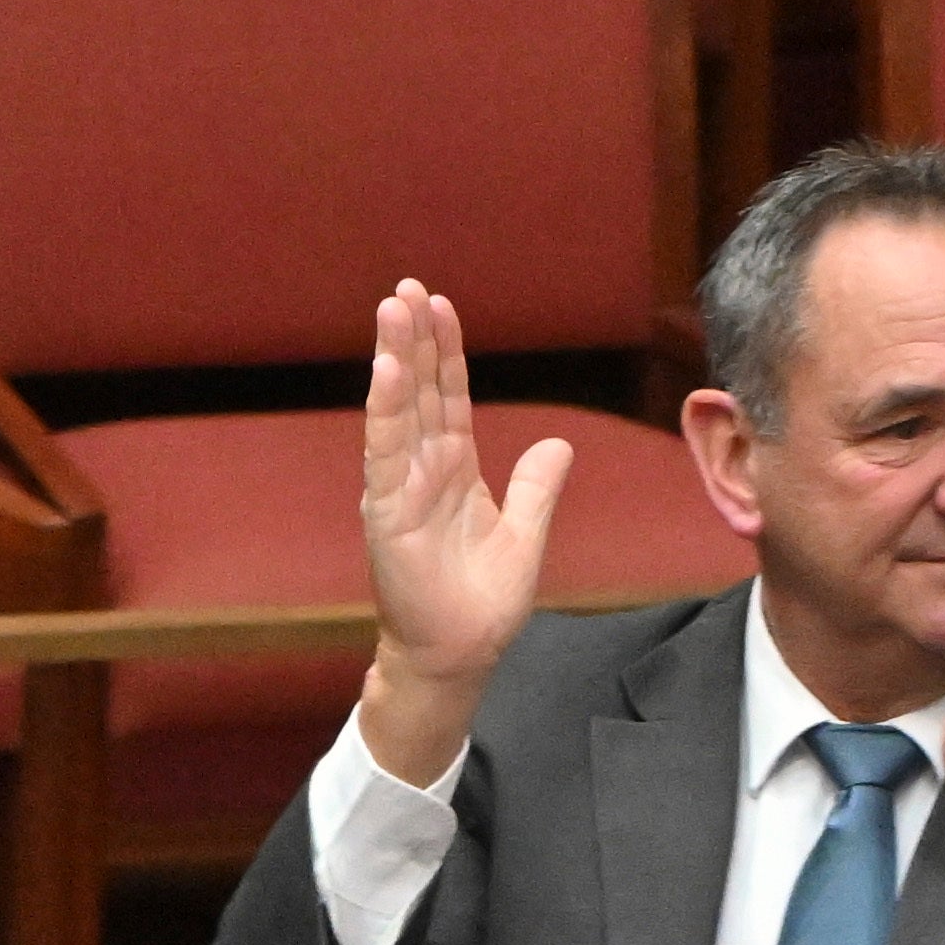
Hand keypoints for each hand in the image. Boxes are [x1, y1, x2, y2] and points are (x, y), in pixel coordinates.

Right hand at [345, 282, 566, 781]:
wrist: (459, 655)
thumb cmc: (481, 605)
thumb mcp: (524, 534)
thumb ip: (536, 488)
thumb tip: (559, 444)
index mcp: (453, 470)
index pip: (447, 397)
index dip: (443, 351)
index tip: (439, 305)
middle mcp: (421, 471)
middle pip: (418, 390)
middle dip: (412, 338)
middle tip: (405, 288)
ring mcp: (401, 489)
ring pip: (398, 410)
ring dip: (393, 358)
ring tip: (391, 309)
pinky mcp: (387, 514)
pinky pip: (386, 453)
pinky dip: (386, 411)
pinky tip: (386, 371)